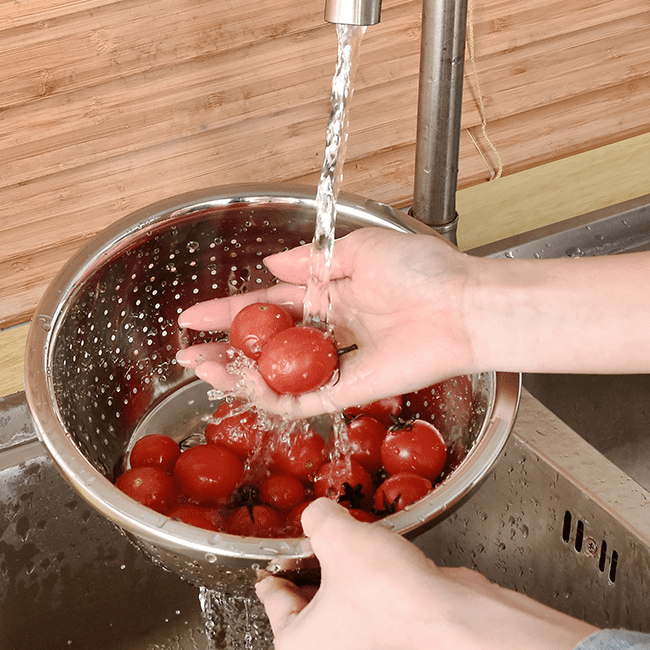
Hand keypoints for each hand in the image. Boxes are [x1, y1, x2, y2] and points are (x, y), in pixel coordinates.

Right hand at [177, 227, 477, 417]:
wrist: (461, 307)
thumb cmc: (423, 272)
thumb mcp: (362, 249)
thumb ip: (313, 261)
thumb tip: (271, 264)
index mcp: (334, 296)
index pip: (271, 305)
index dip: (232, 310)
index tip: (196, 315)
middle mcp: (332, 332)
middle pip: (267, 346)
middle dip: (225, 349)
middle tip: (188, 353)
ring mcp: (339, 364)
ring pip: (277, 378)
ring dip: (237, 375)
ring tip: (201, 368)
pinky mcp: (349, 390)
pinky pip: (301, 400)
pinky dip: (269, 397)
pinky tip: (241, 385)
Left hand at [256, 498, 596, 649]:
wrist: (451, 616)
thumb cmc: (383, 590)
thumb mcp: (336, 536)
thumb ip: (317, 518)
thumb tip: (317, 513)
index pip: (274, 601)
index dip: (277, 568)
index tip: (277, 558)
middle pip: (308, 611)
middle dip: (314, 575)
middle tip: (318, 546)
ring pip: (343, 616)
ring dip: (347, 585)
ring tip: (354, 552)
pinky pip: (375, 620)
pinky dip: (376, 596)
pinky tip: (384, 568)